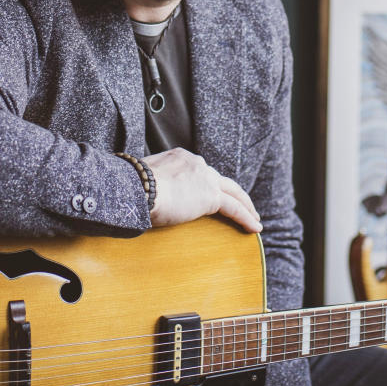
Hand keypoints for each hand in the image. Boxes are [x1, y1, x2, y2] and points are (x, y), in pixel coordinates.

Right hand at [145, 147, 261, 232]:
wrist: (136, 189)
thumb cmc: (131, 189)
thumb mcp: (143, 182)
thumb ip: (153, 187)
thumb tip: (146, 200)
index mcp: (180, 158)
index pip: (200, 172)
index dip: (209, 184)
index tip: (210, 196)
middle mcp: (196, 163)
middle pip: (221, 180)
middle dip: (234, 193)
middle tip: (244, 205)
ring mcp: (205, 178)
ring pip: (233, 192)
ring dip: (246, 206)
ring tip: (254, 219)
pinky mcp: (210, 196)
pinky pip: (235, 207)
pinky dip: (246, 217)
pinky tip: (255, 227)